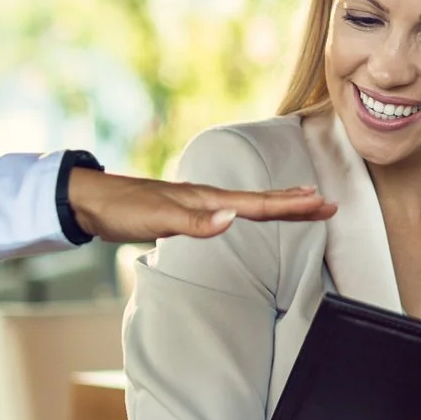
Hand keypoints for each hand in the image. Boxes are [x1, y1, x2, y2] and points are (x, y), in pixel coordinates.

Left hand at [66, 168, 335, 240]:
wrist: (91, 201)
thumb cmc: (122, 209)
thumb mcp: (158, 218)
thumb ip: (195, 222)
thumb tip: (233, 218)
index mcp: (207, 198)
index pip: (259, 204)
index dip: (292, 206)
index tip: (324, 205)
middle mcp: (208, 197)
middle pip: (261, 201)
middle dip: (295, 203)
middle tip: (328, 204)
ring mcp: (198, 203)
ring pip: (248, 203)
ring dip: (277, 205)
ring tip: (302, 202)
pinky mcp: (187, 212)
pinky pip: (231, 210)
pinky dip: (250, 211)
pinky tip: (248, 213)